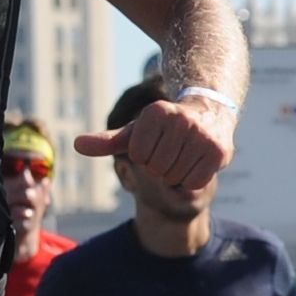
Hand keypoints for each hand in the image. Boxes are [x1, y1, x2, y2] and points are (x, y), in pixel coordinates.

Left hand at [77, 86, 230, 191]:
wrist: (209, 114)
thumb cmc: (164, 127)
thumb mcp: (135, 132)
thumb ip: (107, 141)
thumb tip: (77, 145)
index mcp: (156, 112)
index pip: (138, 155)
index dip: (144, 155)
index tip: (156, 142)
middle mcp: (180, 120)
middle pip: (156, 168)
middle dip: (160, 166)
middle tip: (172, 150)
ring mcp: (201, 135)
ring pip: (174, 176)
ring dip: (176, 174)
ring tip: (185, 154)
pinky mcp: (218, 151)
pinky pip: (193, 183)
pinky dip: (192, 180)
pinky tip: (197, 162)